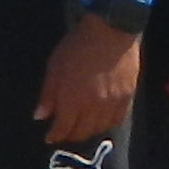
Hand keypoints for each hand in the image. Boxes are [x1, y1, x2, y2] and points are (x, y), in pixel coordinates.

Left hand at [37, 13, 139, 147]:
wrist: (111, 31)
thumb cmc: (77, 46)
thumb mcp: (54, 67)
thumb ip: (48, 95)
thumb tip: (40, 116)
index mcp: (72, 100)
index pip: (63, 128)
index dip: (55, 135)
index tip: (49, 137)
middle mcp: (93, 107)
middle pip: (82, 132)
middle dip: (70, 135)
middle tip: (64, 132)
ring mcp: (113, 104)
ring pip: (100, 128)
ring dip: (88, 131)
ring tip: (81, 127)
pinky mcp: (128, 97)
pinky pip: (117, 119)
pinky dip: (106, 124)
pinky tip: (100, 120)